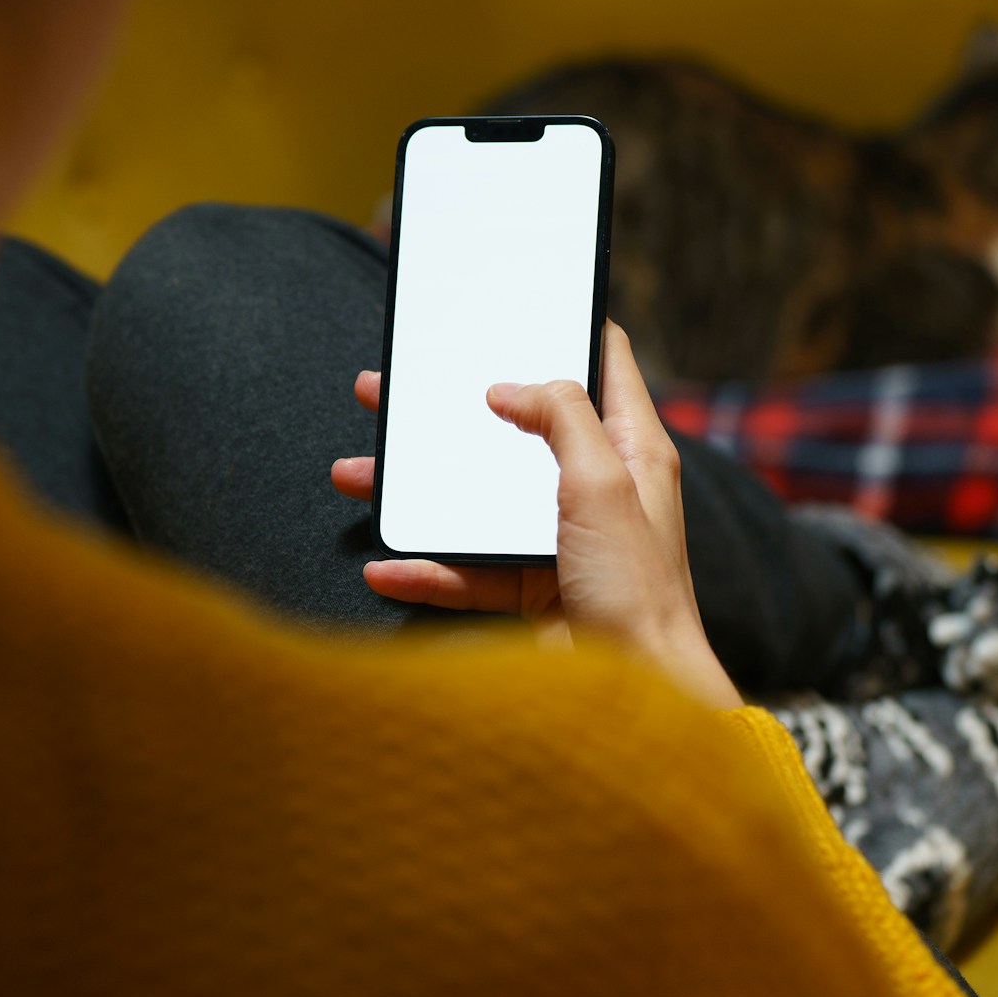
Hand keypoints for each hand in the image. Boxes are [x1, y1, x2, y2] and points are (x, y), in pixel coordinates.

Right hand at [331, 322, 741, 709]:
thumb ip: (561, 418)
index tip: (511, 303)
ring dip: (417, 490)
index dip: (563, 327)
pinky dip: (426, 570)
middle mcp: (595, 486)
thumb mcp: (604, 482)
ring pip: (477, 500)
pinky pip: (469, 570)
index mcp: (629, 449)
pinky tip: (384, 567)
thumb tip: (509, 387)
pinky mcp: (532, 588)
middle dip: (450, 410)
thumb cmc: (640, 588)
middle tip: (393, 388)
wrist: (641, 694)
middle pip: (515, 429)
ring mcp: (560, 538)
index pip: (603, 364)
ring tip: (357, 473)